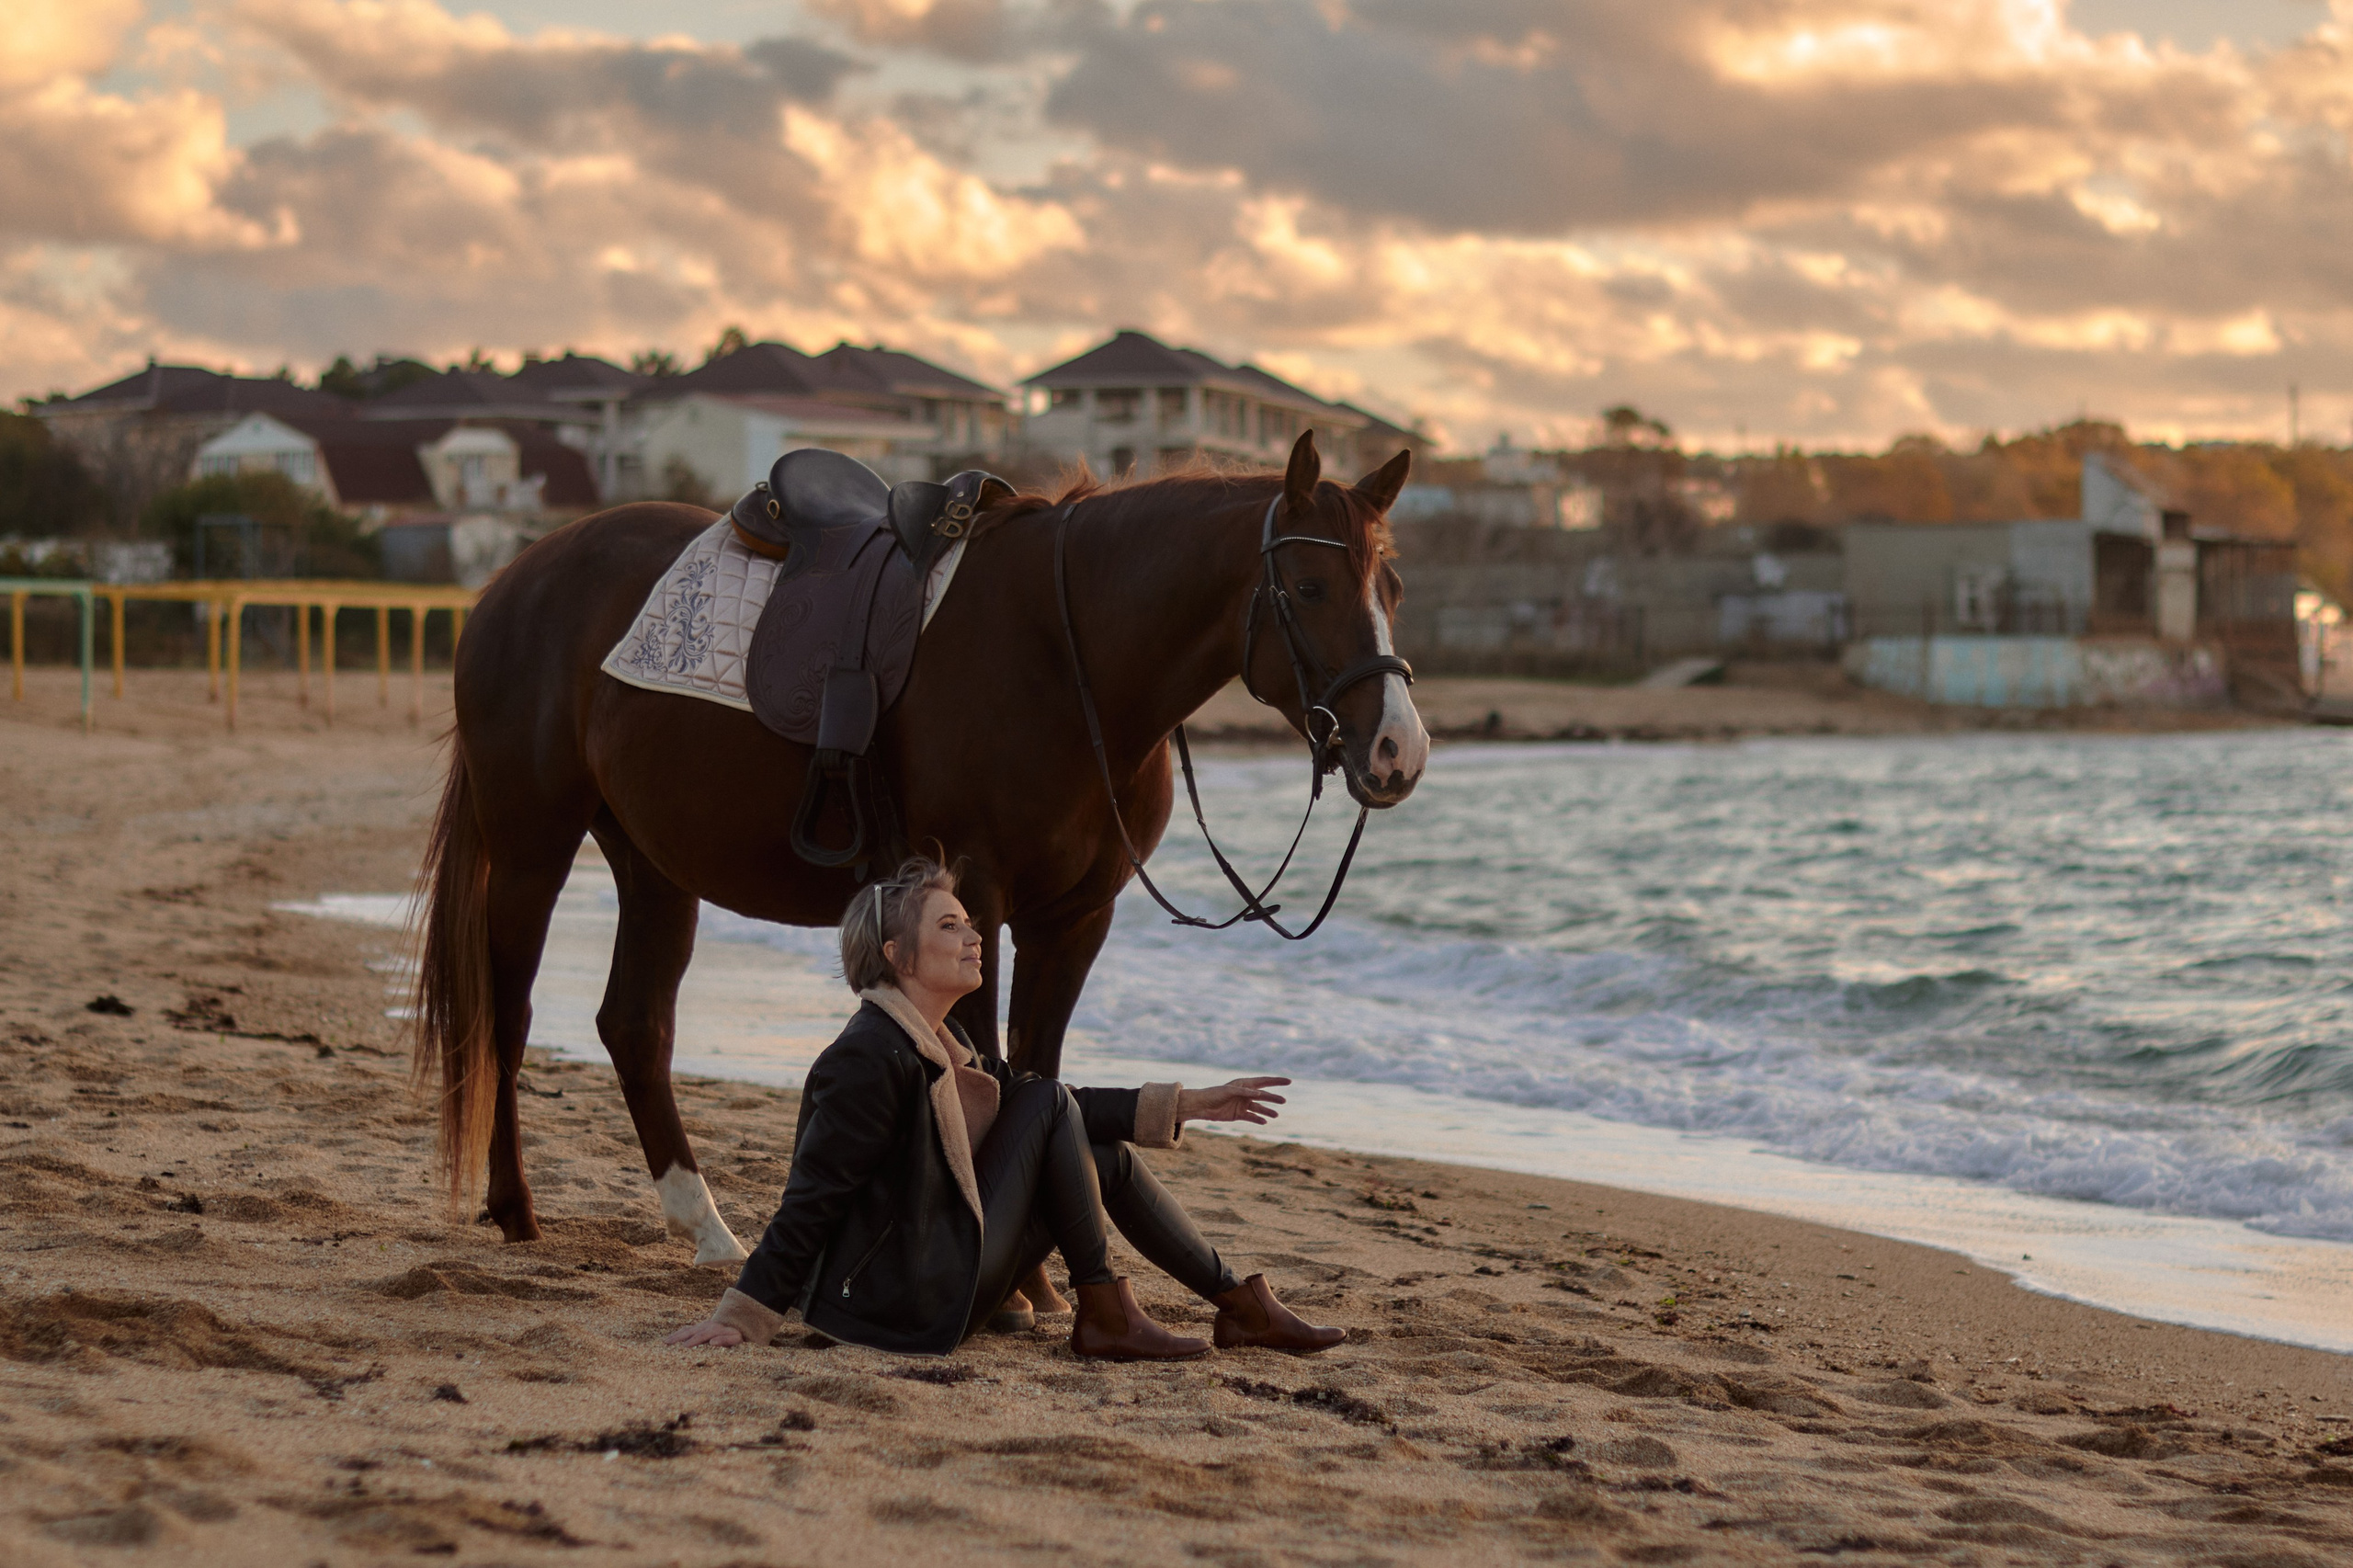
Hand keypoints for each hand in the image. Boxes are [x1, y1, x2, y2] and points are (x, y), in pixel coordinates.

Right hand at [664, 1319, 745, 1347]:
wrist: (738, 1323)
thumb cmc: (737, 1336)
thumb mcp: (736, 1339)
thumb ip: (725, 1340)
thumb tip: (712, 1342)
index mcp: (715, 1329)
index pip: (703, 1335)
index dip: (694, 1340)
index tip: (684, 1347)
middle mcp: (707, 1325)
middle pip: (691, 1331)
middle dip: (679, 1337)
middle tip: (667, 1344)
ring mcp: (702, 1325)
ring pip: (687, 1330)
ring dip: (676, 1335)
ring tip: (665, 1342)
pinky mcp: (699, 1326)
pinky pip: (687, 1329)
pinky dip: (678, 1334)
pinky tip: (670, 1339)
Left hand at [1175, 1076, 1289, 1125]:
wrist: (1202, 1106)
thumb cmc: (1215, 1094)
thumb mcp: (1230, 1091)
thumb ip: (1244, 1092)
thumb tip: (1259, 1094)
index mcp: (1244, 1084)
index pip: (1264, 1081)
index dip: (1277, 1081)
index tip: (1289, 1081)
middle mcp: (1245, 1094)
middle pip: (1263, 1095)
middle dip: (1273, 1098)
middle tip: (1284, 1101)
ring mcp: (1242, 1104)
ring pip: (1259, 1108)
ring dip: (1267, 1111)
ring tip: (1276, 1115)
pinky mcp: (1238, 1114)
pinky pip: (1251, 1117)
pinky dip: (1258, 1119)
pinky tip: (1264, 1122)